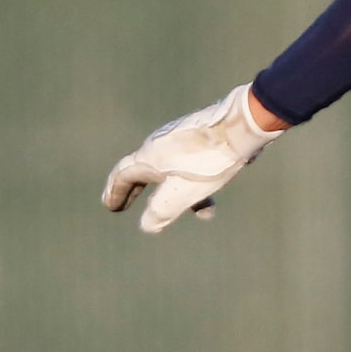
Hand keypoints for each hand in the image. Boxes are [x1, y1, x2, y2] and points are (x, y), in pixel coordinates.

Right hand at [102, 85, 283, 233]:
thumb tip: (147, 226)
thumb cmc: (208, 160)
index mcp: (149, 156)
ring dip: (178, 192)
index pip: (123, 175)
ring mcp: (181, 137)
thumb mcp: (182, 193)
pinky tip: (214, 193)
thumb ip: (162, 211)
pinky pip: (191, 164)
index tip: (110, 207)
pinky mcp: (202, 136)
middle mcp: (160, 143)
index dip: (114, 192)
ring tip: (202, 213)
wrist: (240, 125)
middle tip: (123, 204)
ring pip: (172, 170)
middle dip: (134, 191)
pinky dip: (196, 182)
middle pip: (142, 171)